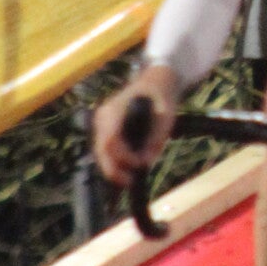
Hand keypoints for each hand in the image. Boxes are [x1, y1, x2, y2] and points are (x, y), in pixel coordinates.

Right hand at [93, 63, 178, 186]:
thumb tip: (145, 163)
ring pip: (100, 151)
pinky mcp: (103, 127)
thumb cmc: (161, 99)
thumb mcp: (166, 118)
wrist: (154, 83)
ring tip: (129, 179)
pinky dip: (113, 161)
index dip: (123, 157)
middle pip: (101, 149)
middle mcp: (103, 115)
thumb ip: (155, 140)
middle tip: (130, 182)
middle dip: (113, 169)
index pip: (111, 140)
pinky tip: (125, 170)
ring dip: (113, 167)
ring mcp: (101, 121)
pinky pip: (104, 148)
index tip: (139, 165)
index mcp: (116, 109)